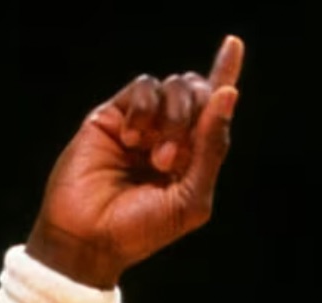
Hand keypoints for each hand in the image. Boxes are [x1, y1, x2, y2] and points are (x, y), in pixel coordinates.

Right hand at [25, 36, 243, 289]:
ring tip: (153, 157)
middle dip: (195, 116)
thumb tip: (228, 94)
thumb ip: (211, 149)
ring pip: (173, 85)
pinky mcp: (114, 114)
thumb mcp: (190, 198)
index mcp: (192, 156)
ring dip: (172, 118)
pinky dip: (145, 110)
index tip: (233, 44)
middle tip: (171, 159)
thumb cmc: (141, 229)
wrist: (88, 238)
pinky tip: (132, 139)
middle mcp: (169, 134)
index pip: (213, 109)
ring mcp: (142, 123)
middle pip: (198, 92)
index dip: (225, 74)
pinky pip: (143, 87)